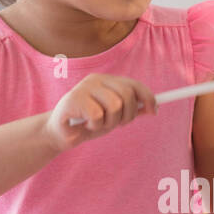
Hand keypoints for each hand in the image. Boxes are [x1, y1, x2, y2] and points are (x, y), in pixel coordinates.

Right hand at [43, 72, 157, 151]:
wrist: (59, 134)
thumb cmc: (87, 124)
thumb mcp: (113, 117)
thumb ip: (129, 110)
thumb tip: (152, 108)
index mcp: (107, 81)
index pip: (133, 84)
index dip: (147, 97)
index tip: (154, 111)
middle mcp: (96, 79)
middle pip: (127, 95)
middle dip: (127, 115)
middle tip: (116, 124)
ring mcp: (84, 87)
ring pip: (115, 105)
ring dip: (109, 122)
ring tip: (97, 124)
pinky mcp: (74, 99)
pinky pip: (98, 116)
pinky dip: (95, 126)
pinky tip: (85, 125)